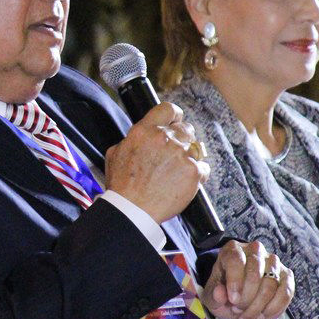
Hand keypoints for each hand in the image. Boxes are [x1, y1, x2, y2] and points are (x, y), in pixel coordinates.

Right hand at [105, 102, 208, 222]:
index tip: (175, 121)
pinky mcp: (193, 171)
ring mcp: (181, 154)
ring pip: (196, 147)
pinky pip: (203, 167)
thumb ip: (131, 140)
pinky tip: (184, 182)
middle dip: (182, 139)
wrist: (132, 209)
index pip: (167, 109)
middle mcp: (165, 138)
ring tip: (178, 172)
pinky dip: (197, 175)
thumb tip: (140, 136)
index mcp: (144, 131)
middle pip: (185, 128)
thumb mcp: (115, 154)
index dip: (174, 115)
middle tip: (175, 154)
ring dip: (189, 157)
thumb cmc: (122, 185)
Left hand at [201, 240, 293, 318]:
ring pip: (270, 284)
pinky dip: (273, 309)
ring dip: (258, 306)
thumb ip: (214, 295)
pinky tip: (261, 316)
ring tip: (246, 317)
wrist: (239, 300)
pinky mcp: (287, 275)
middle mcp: (255, 250)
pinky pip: (285, 293)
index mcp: (233, 250)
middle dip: (246, 298)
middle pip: (255, 273)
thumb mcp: (212, 297)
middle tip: (237, 311)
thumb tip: (220, 293)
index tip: (233, 300)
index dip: (235, 282)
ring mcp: (273, 262)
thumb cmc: (224, 294)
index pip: (236, 260)